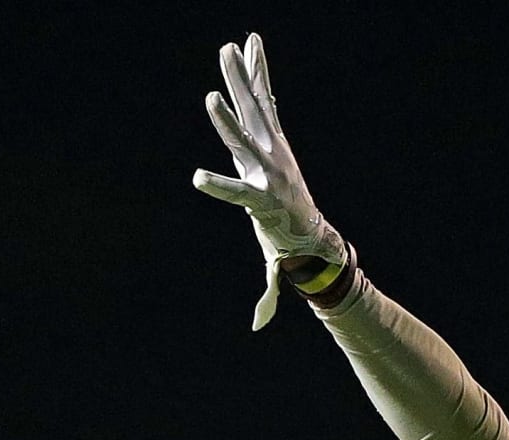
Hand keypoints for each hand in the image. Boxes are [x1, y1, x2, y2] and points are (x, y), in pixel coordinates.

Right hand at [193, 33, 346, 328]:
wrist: (312, 226)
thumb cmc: (284, 247)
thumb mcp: (274, 268)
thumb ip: (268, 293)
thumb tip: (259, 327)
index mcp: (261, 200)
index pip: (237, 193)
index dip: (219, 188)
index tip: (196, 179)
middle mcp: (267, 168)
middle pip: (243, 140)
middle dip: (227, 120)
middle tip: (211, 95)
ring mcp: (272, 147)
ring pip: (253, 108)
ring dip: (239, 77)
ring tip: (228, 47)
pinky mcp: (275, 133)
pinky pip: (265, 97)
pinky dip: (258, 70)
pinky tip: (249, 44)